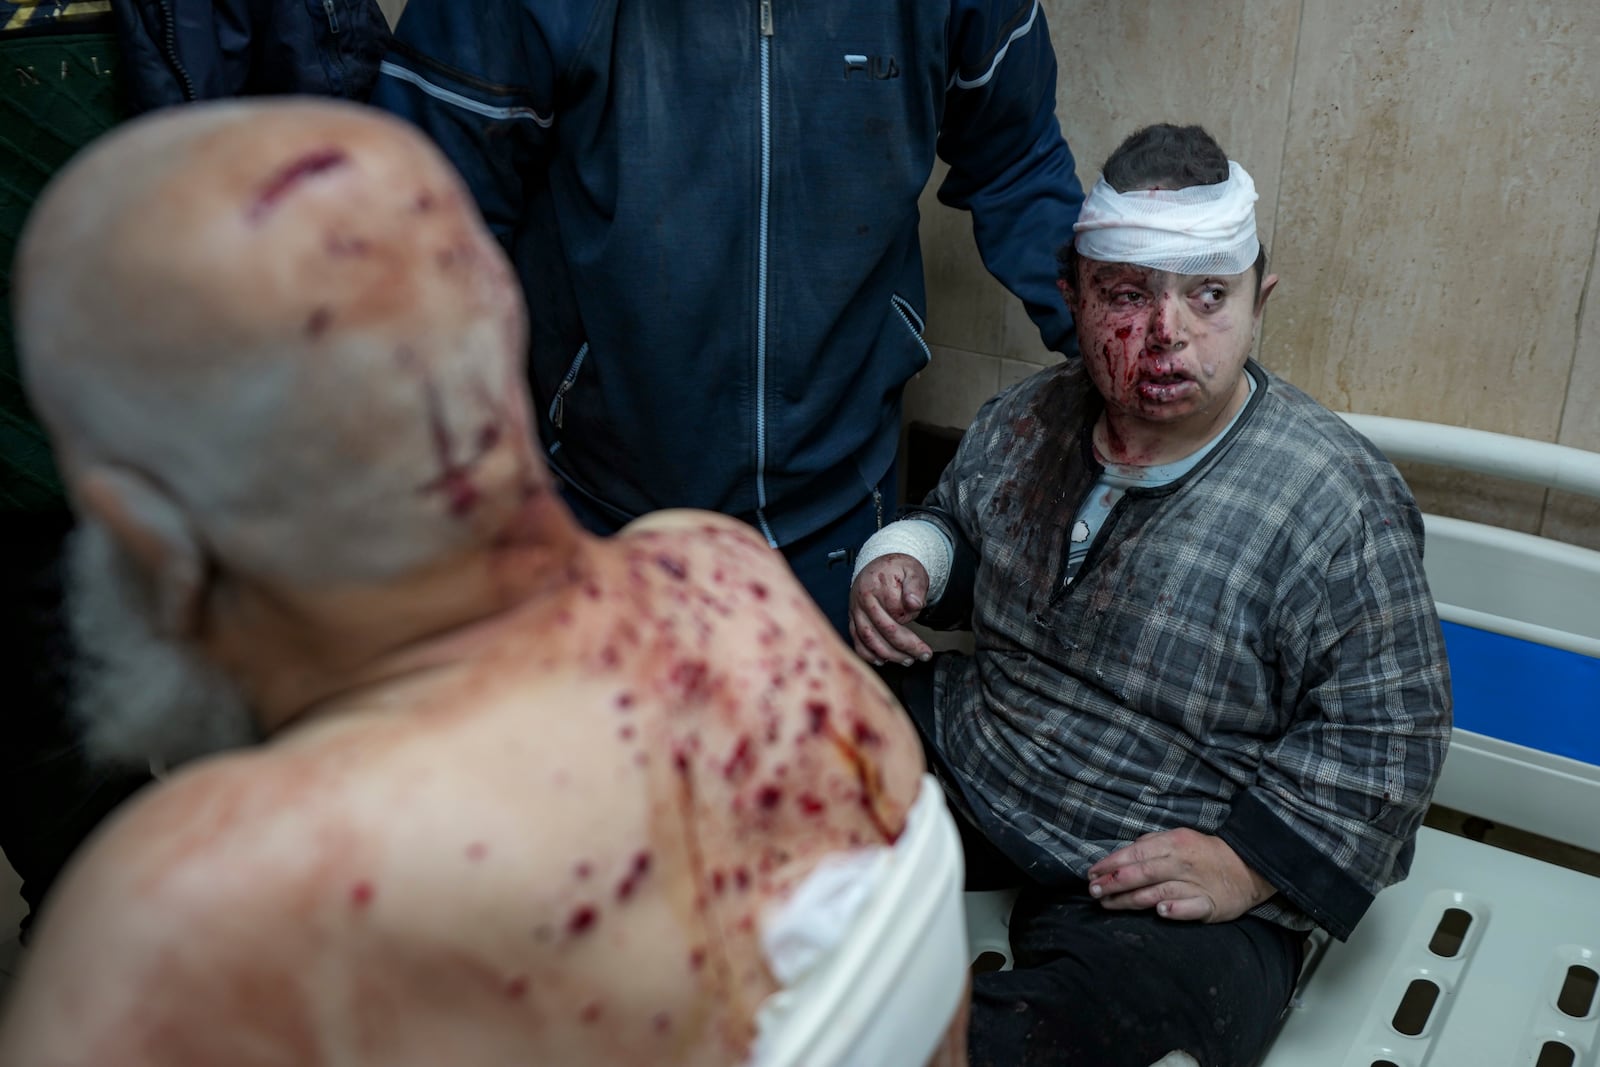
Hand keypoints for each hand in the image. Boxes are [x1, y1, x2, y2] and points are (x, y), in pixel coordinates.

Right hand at [849, 553, 933, 666]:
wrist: (880, 565)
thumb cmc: (898, 570)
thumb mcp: (912, 571)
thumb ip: (916, 586)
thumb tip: (915, 604)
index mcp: (876, 585)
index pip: (896, 610)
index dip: (912, 618)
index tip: (923, 624)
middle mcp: (862, 599)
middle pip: (883, 629)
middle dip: (905, 646)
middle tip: (923, 655)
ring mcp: (855, 611)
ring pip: (869, 639)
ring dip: (889, 654)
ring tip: (907, 660)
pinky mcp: (853, 619)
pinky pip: (856, 641)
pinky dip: (868, 654)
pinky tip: (882, 661)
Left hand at [1086, 828, 1275, 922]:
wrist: (1248, 867)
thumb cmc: (1204, 853)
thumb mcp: (1178, 838)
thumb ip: (1151, 845)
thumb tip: (1122, 855)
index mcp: (1174, 843)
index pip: (1136, 853)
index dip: (1111, 864)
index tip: (1091, 874)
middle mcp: (1183, 863)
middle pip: (1143, 873)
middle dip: (1114, 883)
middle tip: (1093, 892)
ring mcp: (1197, 885)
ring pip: (1159, 892)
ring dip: (1131, 899)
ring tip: (1109, 904)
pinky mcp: (1211, 905)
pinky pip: (1192, 908)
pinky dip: (1176, 909)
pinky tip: (1160, 913)